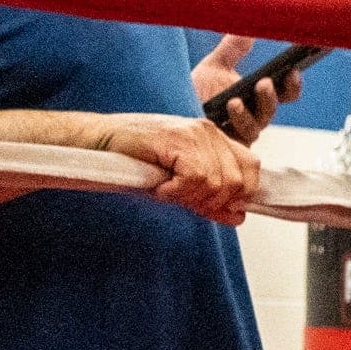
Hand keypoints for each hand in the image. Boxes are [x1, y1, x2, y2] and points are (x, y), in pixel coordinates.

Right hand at [101, 113, 262, 225]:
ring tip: (166, 191)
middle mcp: (209, 132)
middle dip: (212, 201)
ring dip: (190, 197)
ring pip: (216, 182)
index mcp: (215, 138)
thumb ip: (211, 197)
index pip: (250, 169)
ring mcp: (194, 133)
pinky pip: (194, 178)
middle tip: (181, 199)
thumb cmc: (137, 159)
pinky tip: (160, 188)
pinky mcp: (177, 139)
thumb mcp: (182, 182)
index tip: (213, 206)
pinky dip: (176, 191)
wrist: (100, 141)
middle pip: (236, 181)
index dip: (238, 195)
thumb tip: (238, 218)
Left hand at [189, 36, 302, 144]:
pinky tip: (225, 111)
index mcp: (259, 97)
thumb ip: (234, 49)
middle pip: (272, 109)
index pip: (286, 92)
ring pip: (256, 125)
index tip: (294, 68)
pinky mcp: (228, 146)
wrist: (174, 114)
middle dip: (272, 95)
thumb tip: (249, 30)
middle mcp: (256, 117)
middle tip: (265, 81)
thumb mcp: (216, 66)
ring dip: (251, 111)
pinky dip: (234, 123)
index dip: (293, 82)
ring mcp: (242, 133)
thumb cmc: (198, 92)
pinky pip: (237, 140)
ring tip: (240, 98)